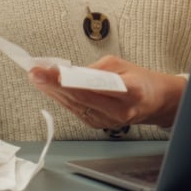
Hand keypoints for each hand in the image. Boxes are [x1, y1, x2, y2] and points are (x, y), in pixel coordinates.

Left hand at [30, 56, 185, 129]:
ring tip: (37, 77)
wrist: (155, 102)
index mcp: (129, 92)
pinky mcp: (99, 125)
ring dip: (54, 91)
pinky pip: (77, 110)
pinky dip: (63, 98)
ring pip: (75, 106)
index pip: (94, 87)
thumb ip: (94, 70)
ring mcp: (108, 122)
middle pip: (80, 98)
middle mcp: (118, 111)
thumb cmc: (140, 79)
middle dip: (54, 84)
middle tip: (35, 72)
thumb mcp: (121, 65)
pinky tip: (51, 88)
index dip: (69, 80)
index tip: (50, 70)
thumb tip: (67, 73)